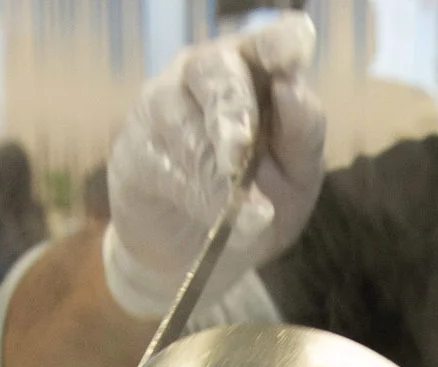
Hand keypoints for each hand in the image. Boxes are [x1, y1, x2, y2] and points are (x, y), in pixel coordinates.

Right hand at [102, 15, 326, 318]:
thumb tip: (291, 88)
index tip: (291, 56)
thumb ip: (303, 132)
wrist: (202, 254)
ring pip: (181, 118)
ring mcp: (164, 101)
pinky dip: (192, 191)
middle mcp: (209, 72)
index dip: (278, 44)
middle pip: (215, 68)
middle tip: (239, 152)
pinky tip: (213, 215)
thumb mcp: (297, 175)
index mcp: (259, 70)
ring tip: (244, 211)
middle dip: (231, 111)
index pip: (268, 42)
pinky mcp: (134, 142)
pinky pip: (159, 157)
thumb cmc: (259, 199)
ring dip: (213, 170)